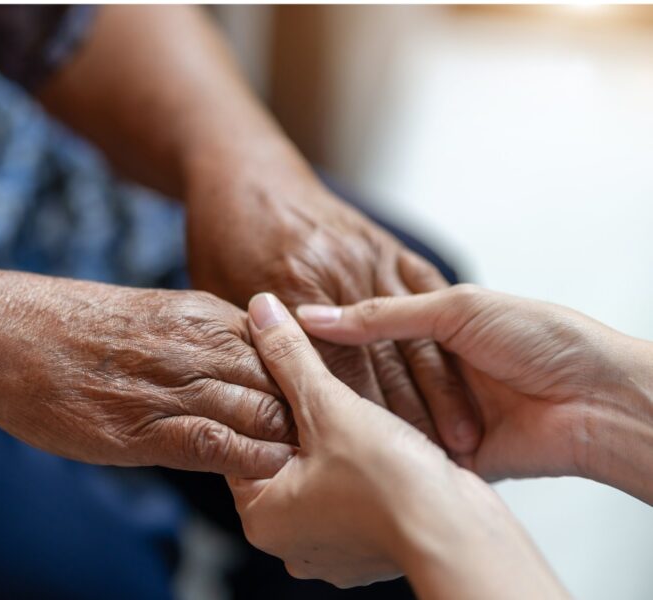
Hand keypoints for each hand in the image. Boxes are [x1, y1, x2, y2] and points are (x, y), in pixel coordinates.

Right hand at [0, 273, 295, 477]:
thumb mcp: (155, 314)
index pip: (285, 349)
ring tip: (304, 465)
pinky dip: (249, 461)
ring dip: (286, 441)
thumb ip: (203, 338)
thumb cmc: (77, 328)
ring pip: (262, 412)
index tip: (319, 406)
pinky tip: (263, 473)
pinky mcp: (144, 428)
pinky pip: (218, 445)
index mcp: (205, 315)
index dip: (307, 380)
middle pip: (285, 381)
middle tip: (327, 443)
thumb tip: (242, 370)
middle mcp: (199, 345)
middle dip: (309, 414)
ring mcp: (173, 385)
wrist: (10, 335)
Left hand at [186, 165, 479, 454]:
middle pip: (377, 360)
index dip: (358, 425)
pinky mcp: (389, 248)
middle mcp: (335, 272)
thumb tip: (261, 407)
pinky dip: (445, 342)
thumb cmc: (224, 238)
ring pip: (410, 334)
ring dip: (441, 392)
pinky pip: (427, 300)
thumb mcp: (219, 295)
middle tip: (436, 470)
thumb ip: (248, 345)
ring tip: (466, 443)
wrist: (245, 171)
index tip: (380, 469)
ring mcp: (366, 256)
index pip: (330, 371)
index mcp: (291, 288)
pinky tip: (464, 379)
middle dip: (408, 420)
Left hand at [229, 293, 564, 597]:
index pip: (243, 442)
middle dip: (301, 418)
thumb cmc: (390, 484)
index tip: (277, 367)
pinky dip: (361, 463)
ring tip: (346, 403)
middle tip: (313, 380)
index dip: (262, 398)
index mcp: (262, 516)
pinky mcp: (370, 543)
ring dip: (334, 438)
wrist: (461, 536)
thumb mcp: (328, 406)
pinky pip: (354, 490)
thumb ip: (290, 356)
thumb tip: (261, 310)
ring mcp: (332, 546)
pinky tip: (375, 436)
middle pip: (282, 457)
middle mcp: (290, 540)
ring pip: (321, 472)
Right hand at [297, 284, 651, 485]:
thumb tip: (316, 316)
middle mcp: (435, 369)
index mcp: (438, 325)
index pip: (367, 328)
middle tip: (283, 382)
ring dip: (357, 414)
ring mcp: (441, 413)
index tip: (285, 336)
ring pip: (384, 415)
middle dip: (335, 379)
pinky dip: (384, 448)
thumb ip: (383, 315)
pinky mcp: (451, 455)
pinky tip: (347, 443)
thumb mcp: (458, 309)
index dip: (328, 333)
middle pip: (371, 375)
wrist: (599, 401)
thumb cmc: (545, 339)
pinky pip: (407, 452)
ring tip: (305, 415)